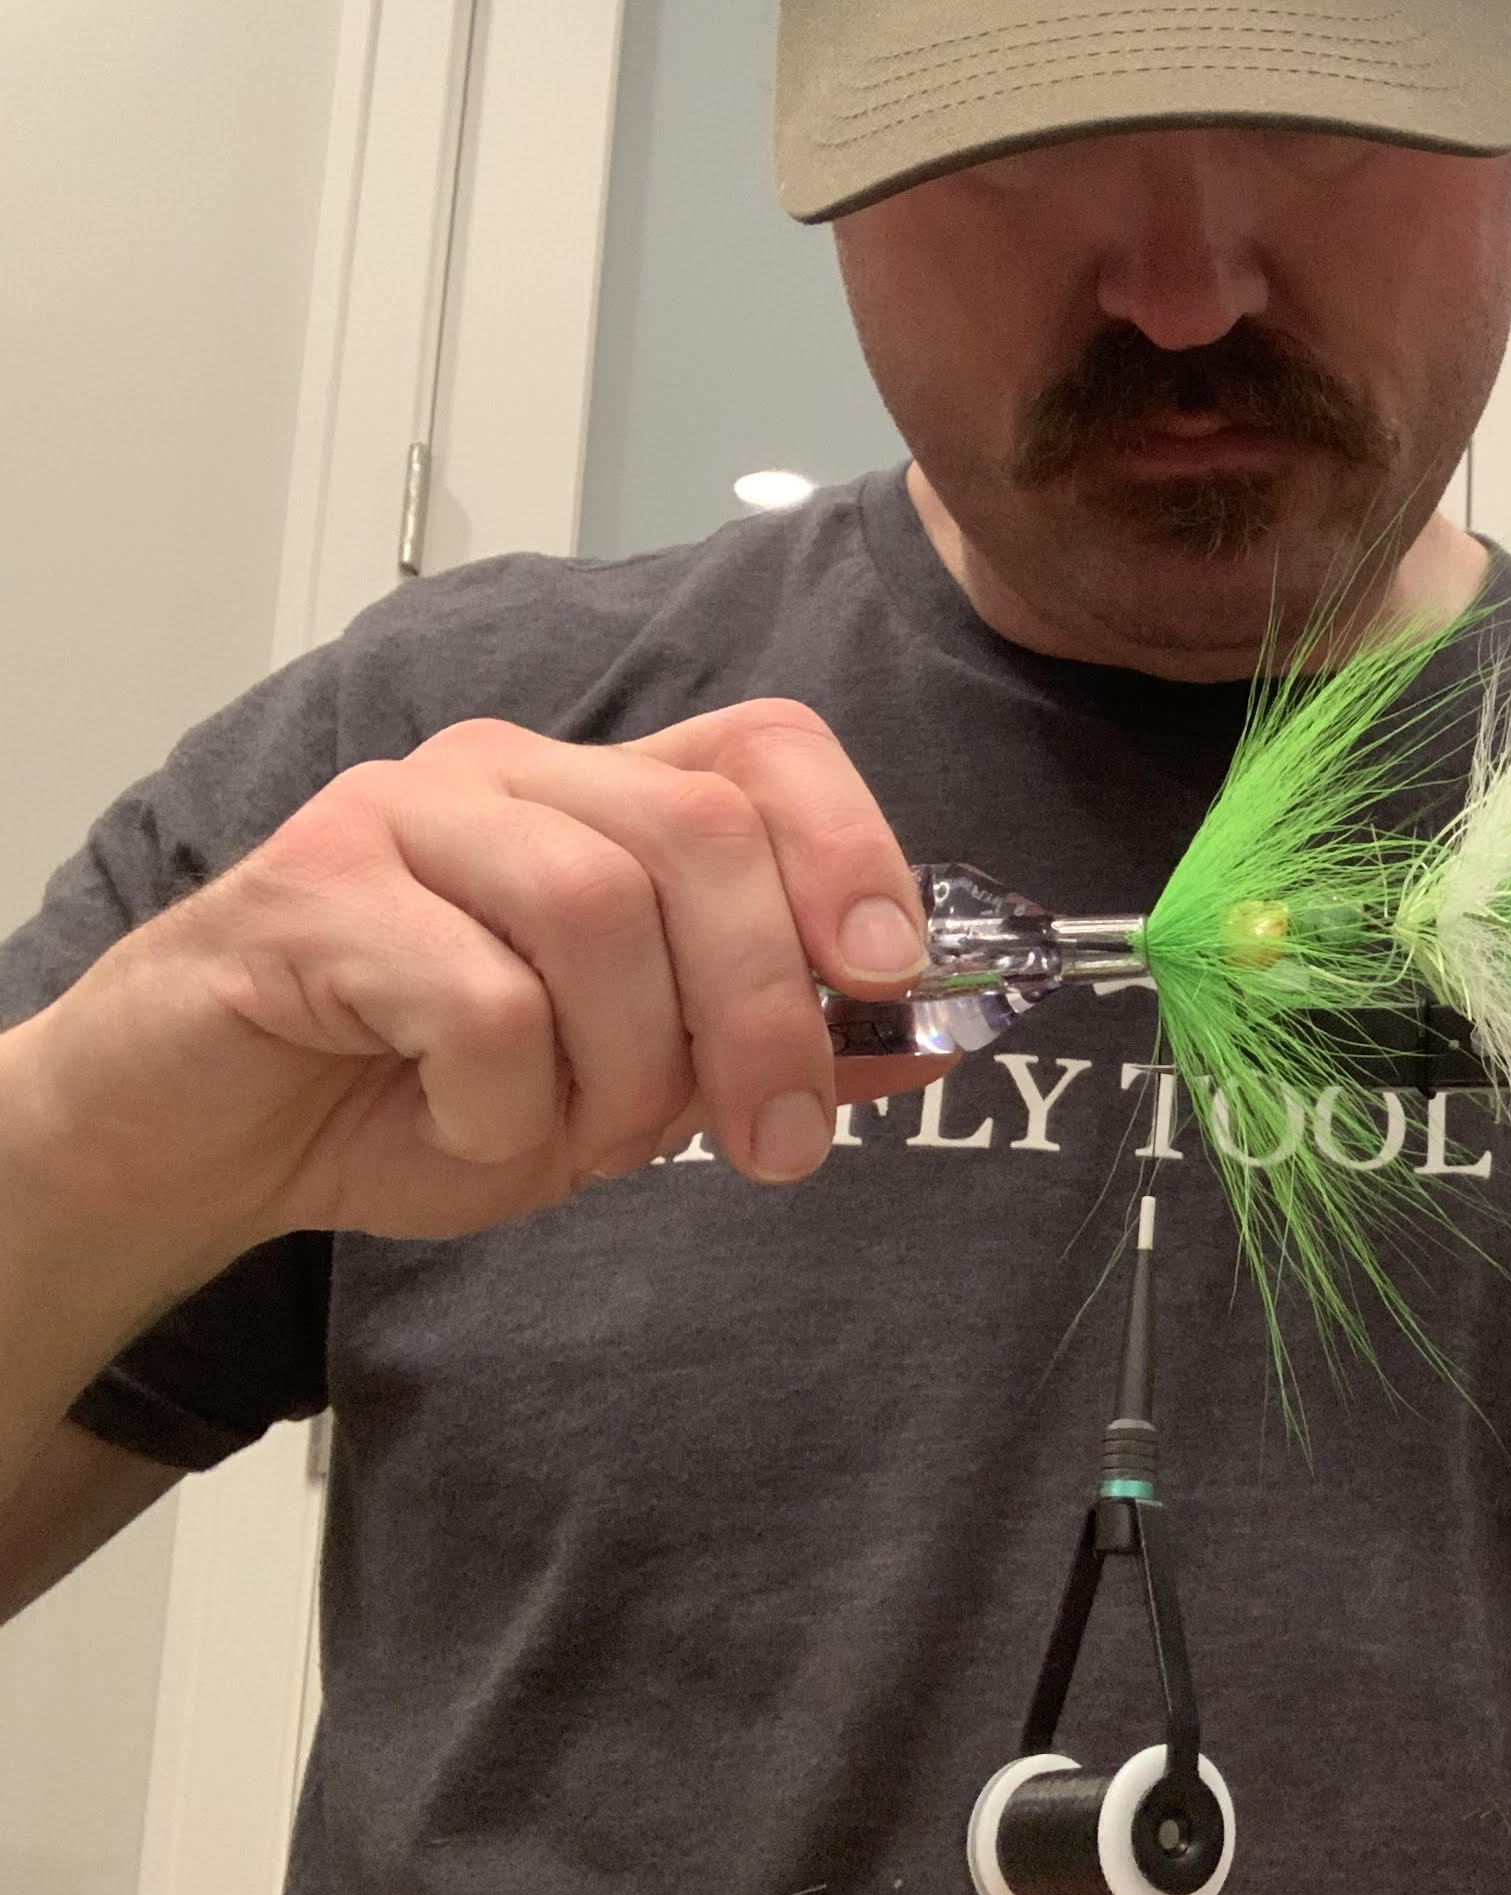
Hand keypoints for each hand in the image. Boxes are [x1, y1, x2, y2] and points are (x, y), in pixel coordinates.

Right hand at [18, 700, 950, 1258]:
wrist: (207, 1137)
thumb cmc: (420, 1089)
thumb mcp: (629, 1086)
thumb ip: (765, 1047)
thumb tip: (919, 1042)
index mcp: (603, 794)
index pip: (767, 748)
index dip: (853, 848)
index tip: (887, 977)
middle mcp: (512, 773)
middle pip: (699, 833)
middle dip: (763, 1008)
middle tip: (771, 1146)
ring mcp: (404, 815)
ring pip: (592, 907)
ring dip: (624, 1066)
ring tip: (580, 1142)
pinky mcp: (309, 892)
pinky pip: (472, 993)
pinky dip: (502, 1097)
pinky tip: (465, 1125)